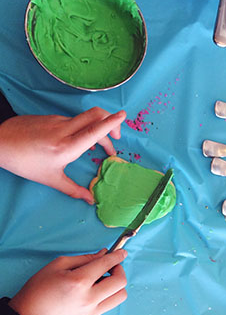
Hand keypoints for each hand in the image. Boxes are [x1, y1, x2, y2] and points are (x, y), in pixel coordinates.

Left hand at [0, 107, 125, 203]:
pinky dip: (82, 128)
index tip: (123, 116)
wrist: (0, 143)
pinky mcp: (51, 117)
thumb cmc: (25, 163)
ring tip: (97, 145)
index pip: (95, 130)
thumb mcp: (51, 179)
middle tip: (116, 137)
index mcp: (67, 146)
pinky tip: (77, 140)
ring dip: (97, 128)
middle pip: (95, 115)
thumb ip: (73, 189)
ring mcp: (57, 120)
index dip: (112, 123)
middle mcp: (65, 130)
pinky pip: (72, 120)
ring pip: (84, 118)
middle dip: (111, 121)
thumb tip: (90, 200)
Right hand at [8, 249, 127, 314]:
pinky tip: (98, 288)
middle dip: (119, 269)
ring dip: (117, 284)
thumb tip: (103, 254)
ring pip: (121, 295)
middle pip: (120, 281)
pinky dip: (110, 293)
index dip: (117, 256)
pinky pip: (111, 304)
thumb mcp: (57, 265)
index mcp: (78, 281)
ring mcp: (92, 310)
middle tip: (110, 265)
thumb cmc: (39, 289)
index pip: (106, 265)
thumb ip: (84, 258)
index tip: (121, 252)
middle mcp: (89, 297)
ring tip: (104, 279)